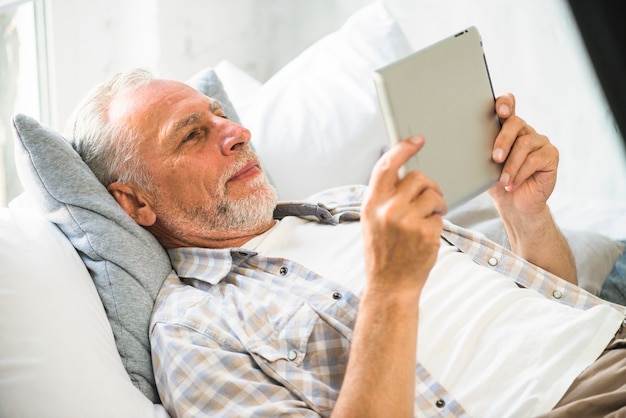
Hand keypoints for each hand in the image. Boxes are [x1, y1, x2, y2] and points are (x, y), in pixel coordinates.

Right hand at [362, 136, 446, 293]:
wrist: (390, 285)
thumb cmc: (383, 253)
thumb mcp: (373, 221)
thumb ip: (384, 197)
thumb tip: (404, 174)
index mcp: (371, 203)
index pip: (387, 165)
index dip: (403, 148)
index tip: (417, 140)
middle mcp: (387, 208)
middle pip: (418, 177)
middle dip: (429, 185)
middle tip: (431, 199)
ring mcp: (407, 220)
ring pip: (432, 194)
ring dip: (437, 203)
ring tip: (430, 217)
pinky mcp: (425, 232)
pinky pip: (439, 214)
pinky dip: (437, 222)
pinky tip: (427, 236)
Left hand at [489, 93, 558, 215]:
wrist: (514, 204)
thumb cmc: (496, 182)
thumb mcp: (484, 167)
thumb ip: (480, 152)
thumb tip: (465, 147)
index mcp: (507, 129)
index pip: (508, 105)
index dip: (505, 103)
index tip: (500, 110)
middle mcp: (525, 130)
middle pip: (515, 123)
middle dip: (503, 140)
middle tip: (495, 158)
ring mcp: (539, 141)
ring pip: (524, 144)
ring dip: (510, 166)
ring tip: (502, 181)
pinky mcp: (551, 154)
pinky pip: (534, 160)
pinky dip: (520, 174)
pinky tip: (512, 185)